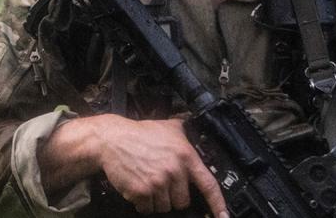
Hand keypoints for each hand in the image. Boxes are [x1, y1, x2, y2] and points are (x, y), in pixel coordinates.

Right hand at [93, 115, 226, 216]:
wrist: (112, 140)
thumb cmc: (139, 133)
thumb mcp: (169, 127)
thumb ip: (185, 133)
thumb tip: (196, 130)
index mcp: (186, 156)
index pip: (208, 184)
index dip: (218, 204)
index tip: (224, 217)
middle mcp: (174, 170)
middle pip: (183, 201)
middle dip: (173, 196)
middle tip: (161, 181)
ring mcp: (158, 183)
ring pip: (164, 207)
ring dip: (156, 200)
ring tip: (148, 181)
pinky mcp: (142, 192)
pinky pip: (147, 209)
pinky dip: (142, 202)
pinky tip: (138, 186)